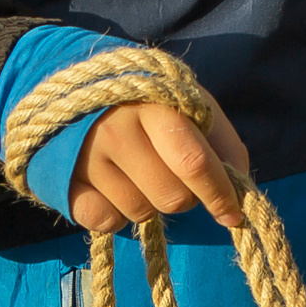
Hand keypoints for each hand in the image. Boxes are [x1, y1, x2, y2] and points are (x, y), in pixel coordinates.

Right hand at [67, 90, 252, 234]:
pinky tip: (112, 186)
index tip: (233, 215)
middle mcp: (117, 129)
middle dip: (185, 196)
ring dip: (150, 202)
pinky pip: (106, 221)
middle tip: (173, 174)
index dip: (219, 194)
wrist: (70, 85)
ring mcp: (86, 157)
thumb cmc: (143, 98)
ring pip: (140, 213)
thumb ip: (219, 139)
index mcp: (154, 104)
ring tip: (138, 172)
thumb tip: (242, 184)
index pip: (194, 163)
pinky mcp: (64, 182)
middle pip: (171, 197)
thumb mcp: (186, 101)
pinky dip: (116, 213)